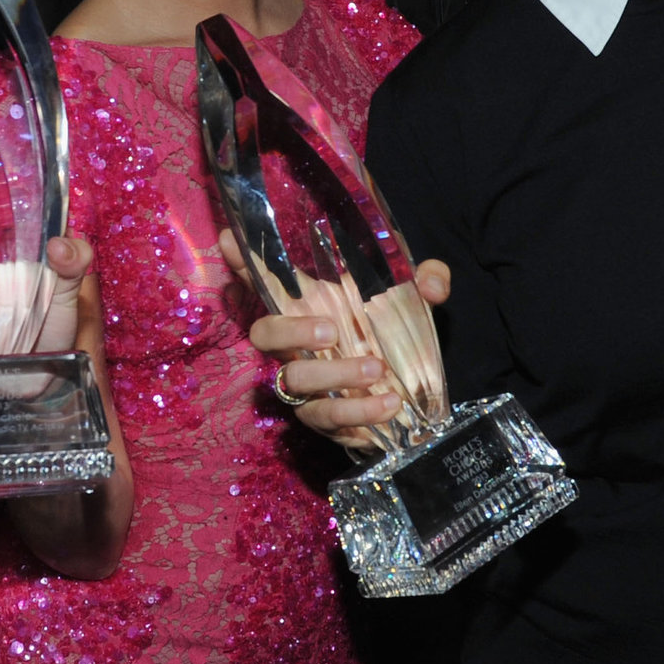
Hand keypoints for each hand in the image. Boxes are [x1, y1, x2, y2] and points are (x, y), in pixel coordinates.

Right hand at [231, 227, 450, 451]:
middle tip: (332, 331)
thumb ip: (424, 280)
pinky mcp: (325, 421)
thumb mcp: (409, 301)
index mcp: (306, 309)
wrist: (405, 394)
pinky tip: (387, 408)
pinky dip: (358, 417)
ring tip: (378, 373)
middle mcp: (294, 347)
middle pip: (265, 337)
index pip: (266, 282)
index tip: (231, 238)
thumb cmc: (390, 333)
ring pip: (297, 385)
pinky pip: (330, 424)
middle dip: (292, 333)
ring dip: (335, 380)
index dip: (242, 262)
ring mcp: (305, 387)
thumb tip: (432, 284)